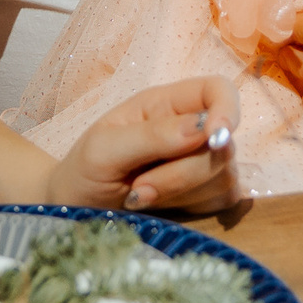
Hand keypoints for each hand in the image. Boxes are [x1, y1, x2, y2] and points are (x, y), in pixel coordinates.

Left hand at [47, 76, 241, 214]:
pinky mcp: (207, 197)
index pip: (218, 90)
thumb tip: (203, 128)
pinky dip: (192, 208)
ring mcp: (202, 164)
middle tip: (139, 188)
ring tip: (138, 197)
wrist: (76, 211)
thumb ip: (151, 136)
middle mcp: (191, 130)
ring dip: (180, 193)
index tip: (214, 139)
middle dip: (183, 173)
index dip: (227, 109)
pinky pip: (222, 202)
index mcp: (165, 105)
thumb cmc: (85, 171)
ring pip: (224, 176)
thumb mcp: (104, 149)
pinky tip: (161, 208)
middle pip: (223, 143)